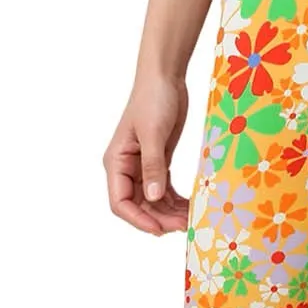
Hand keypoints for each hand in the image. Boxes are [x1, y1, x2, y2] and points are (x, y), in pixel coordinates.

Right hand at [104, 76, 191, 234]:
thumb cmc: (153, 99)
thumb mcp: (153, 133)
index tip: (159, 230)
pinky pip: (165, 190)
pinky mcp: (158, 162)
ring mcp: (142, 167)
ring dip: (169, 213)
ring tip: (190, 219)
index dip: (138, 220)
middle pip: (139, 206)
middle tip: (183, 226)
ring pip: (153, 201)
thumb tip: (153, 197)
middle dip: (159, 218)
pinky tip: (190, 207)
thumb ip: (153, 166)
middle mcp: (126, 168)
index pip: (120, 202)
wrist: (165, 77)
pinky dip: (176, 201)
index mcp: (116, 162)